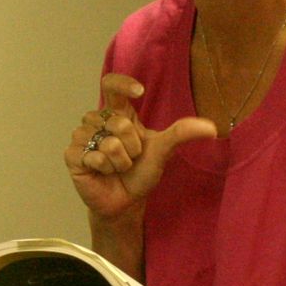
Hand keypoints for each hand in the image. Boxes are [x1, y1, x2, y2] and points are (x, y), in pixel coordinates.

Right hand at [65, 73, 216, 220]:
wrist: (126, 201)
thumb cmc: (142, 173)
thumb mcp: (164, 150)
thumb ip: (183, 133)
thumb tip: (213, 128)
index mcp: (117, 113)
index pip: (111, 85)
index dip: (122, 84)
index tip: (140, 92)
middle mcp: (97, 120)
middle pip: (118, 122)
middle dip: (132, 147)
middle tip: (130, 158)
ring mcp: (82, 136)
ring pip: (107, 142)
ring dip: (119, 161)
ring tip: (117, 167)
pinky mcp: (72, 154)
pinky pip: (93, 155)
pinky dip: (105, 168)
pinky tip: (103, 173)